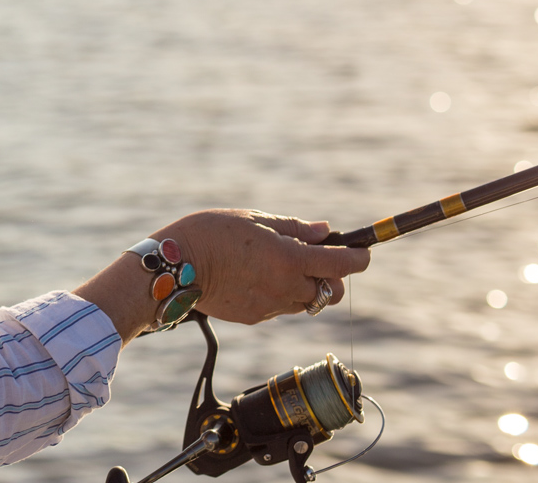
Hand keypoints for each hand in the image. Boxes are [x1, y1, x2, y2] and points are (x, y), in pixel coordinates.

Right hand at [169, 209, 369, 324]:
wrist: (174, 267)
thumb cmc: (211, 233)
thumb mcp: (253, 219)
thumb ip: (294, 228)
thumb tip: (325, 232)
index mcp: (289, 259)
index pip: (341, 264)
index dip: (358, 258)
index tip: (363, 252)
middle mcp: (285, 287)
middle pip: (331, 291)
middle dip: (331, 277)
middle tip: (314, 259)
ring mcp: (271, 306)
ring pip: (307, 302)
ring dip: (306, 287)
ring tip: (279, 267)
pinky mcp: (255, 318)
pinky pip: (281, 308)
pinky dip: (280, 294)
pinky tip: (256, 278)